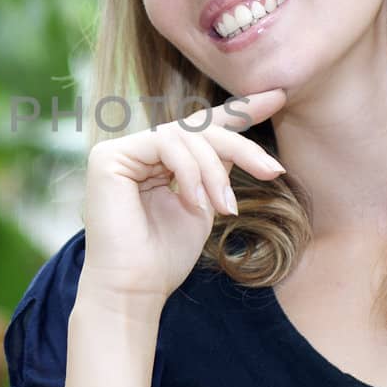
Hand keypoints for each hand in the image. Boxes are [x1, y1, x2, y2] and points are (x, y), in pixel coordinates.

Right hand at [78, 89, 288, 321]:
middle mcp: (137, 150)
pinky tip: (196, 203)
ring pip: (185, 135)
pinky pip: (164, 144)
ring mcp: (120, 151)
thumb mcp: (204, 205)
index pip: (201, 126)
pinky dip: (189, 172)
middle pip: (198, 129)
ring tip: (225, 209)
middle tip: (273, 171)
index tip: (278, 97)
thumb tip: (241, 144)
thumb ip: (216, 170)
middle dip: (240, 146)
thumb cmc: (166, 258)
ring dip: (214, 171)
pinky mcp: (108, 156)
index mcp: (159, 161)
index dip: (240, 110)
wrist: (135, 289)